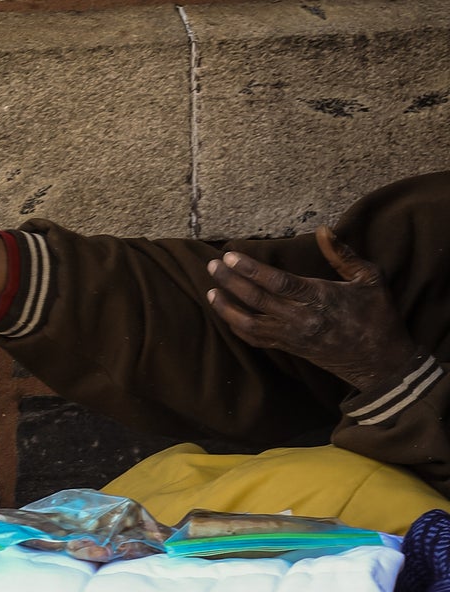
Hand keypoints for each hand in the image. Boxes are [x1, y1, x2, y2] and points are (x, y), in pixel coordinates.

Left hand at [206, 230, 425, 395]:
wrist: (381, 362)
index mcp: (320, 299)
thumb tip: (323, 229)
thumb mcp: (370, 279)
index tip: (229, 256)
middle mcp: (302, 319)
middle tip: (211, 265)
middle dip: (230, 282)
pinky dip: (238, 328)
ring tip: (210, 291)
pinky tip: (227, 315)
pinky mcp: (290, 349)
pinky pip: (257, 340)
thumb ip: (343, 256)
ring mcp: (293, 336)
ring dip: (227, 308)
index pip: (277, 282)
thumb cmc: (377, 315)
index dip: (250, 269)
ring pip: (250, 324)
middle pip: (256, 300)